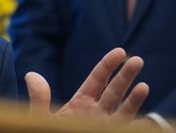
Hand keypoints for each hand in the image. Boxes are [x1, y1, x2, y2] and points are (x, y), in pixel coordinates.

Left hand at [27, 47, 148, 123]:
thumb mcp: (40, 118)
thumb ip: (39, 98)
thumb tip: (31, 75)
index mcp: (81, 103)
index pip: (97, 79)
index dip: (108, 65)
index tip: (120, 51)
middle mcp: (96, 114)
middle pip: (114, 91)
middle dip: (126, 76)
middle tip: (138, 60)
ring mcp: (104, 127)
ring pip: (123, 112)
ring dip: (135, 100)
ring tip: (144, 86)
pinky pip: (125, 130)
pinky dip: (137, 127)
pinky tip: (145, 123)